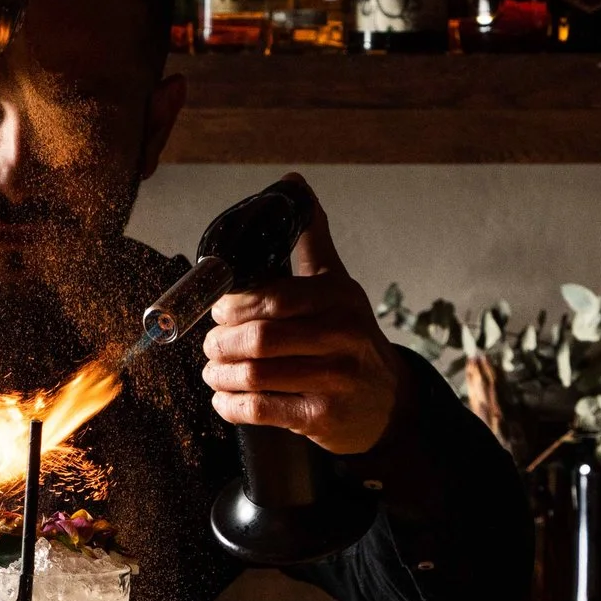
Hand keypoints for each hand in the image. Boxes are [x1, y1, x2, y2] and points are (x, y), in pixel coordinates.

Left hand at [201, 176, 402, 456]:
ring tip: (213, 372)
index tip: (219, 311)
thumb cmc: (352, 338)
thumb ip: (311, 239)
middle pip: (260, 338)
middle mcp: (341, 336)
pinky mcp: (322, 416)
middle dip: (222, 342)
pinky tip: (225, 399)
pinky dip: (232, 405)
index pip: (272, 298)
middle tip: (211, 345)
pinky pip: (262, 410)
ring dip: (221, 375)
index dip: (233, 306)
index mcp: (338, 298)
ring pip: (256, 375)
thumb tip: (294, 184)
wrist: (389, 401)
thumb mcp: (338, 285)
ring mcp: (334, 379)